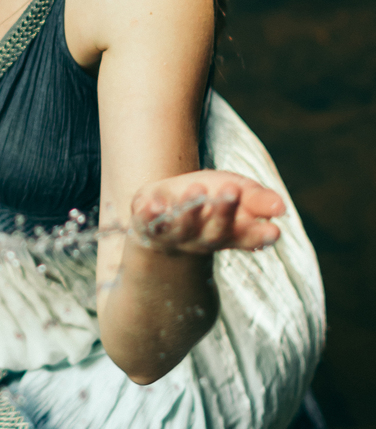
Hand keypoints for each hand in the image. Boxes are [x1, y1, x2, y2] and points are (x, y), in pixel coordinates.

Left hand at [129, 169, 283, 254]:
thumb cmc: (208, 199)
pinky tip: (153, 205)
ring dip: (189, 210)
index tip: (273, 232)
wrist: (162, 210)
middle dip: (223, 212)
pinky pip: (147, 224)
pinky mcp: (147, 227)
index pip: (248, 238)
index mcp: (230, 233)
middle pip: (215, 232)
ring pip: (182, 228)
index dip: (259, 236)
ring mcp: (174, 236)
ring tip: (196, 189)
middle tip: (231, 191)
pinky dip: (148, 215)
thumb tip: (280, 207)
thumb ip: (257, 200)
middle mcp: (203, 239)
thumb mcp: (237, 191)